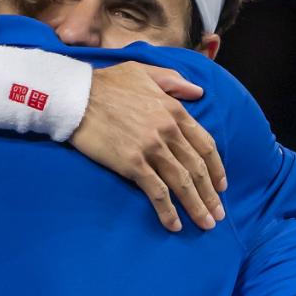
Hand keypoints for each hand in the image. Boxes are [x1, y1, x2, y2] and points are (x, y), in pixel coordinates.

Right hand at [69, 61, 225, 231]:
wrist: (75, 97)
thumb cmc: (105, 83)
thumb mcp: (143, 71)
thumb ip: (173, 81)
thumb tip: (198, 92)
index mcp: (174, 110)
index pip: (205, 144)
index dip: (216, 168)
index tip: (221, 185)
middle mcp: (168, 130)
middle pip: (197, 168)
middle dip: (210, 194)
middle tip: (218, 214)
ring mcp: (151, 148)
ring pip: (182, 182)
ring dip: (196, 206)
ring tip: (205, 224)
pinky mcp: (132, 164)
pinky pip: (157, 192)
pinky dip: (168, 210)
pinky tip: (174, 225)